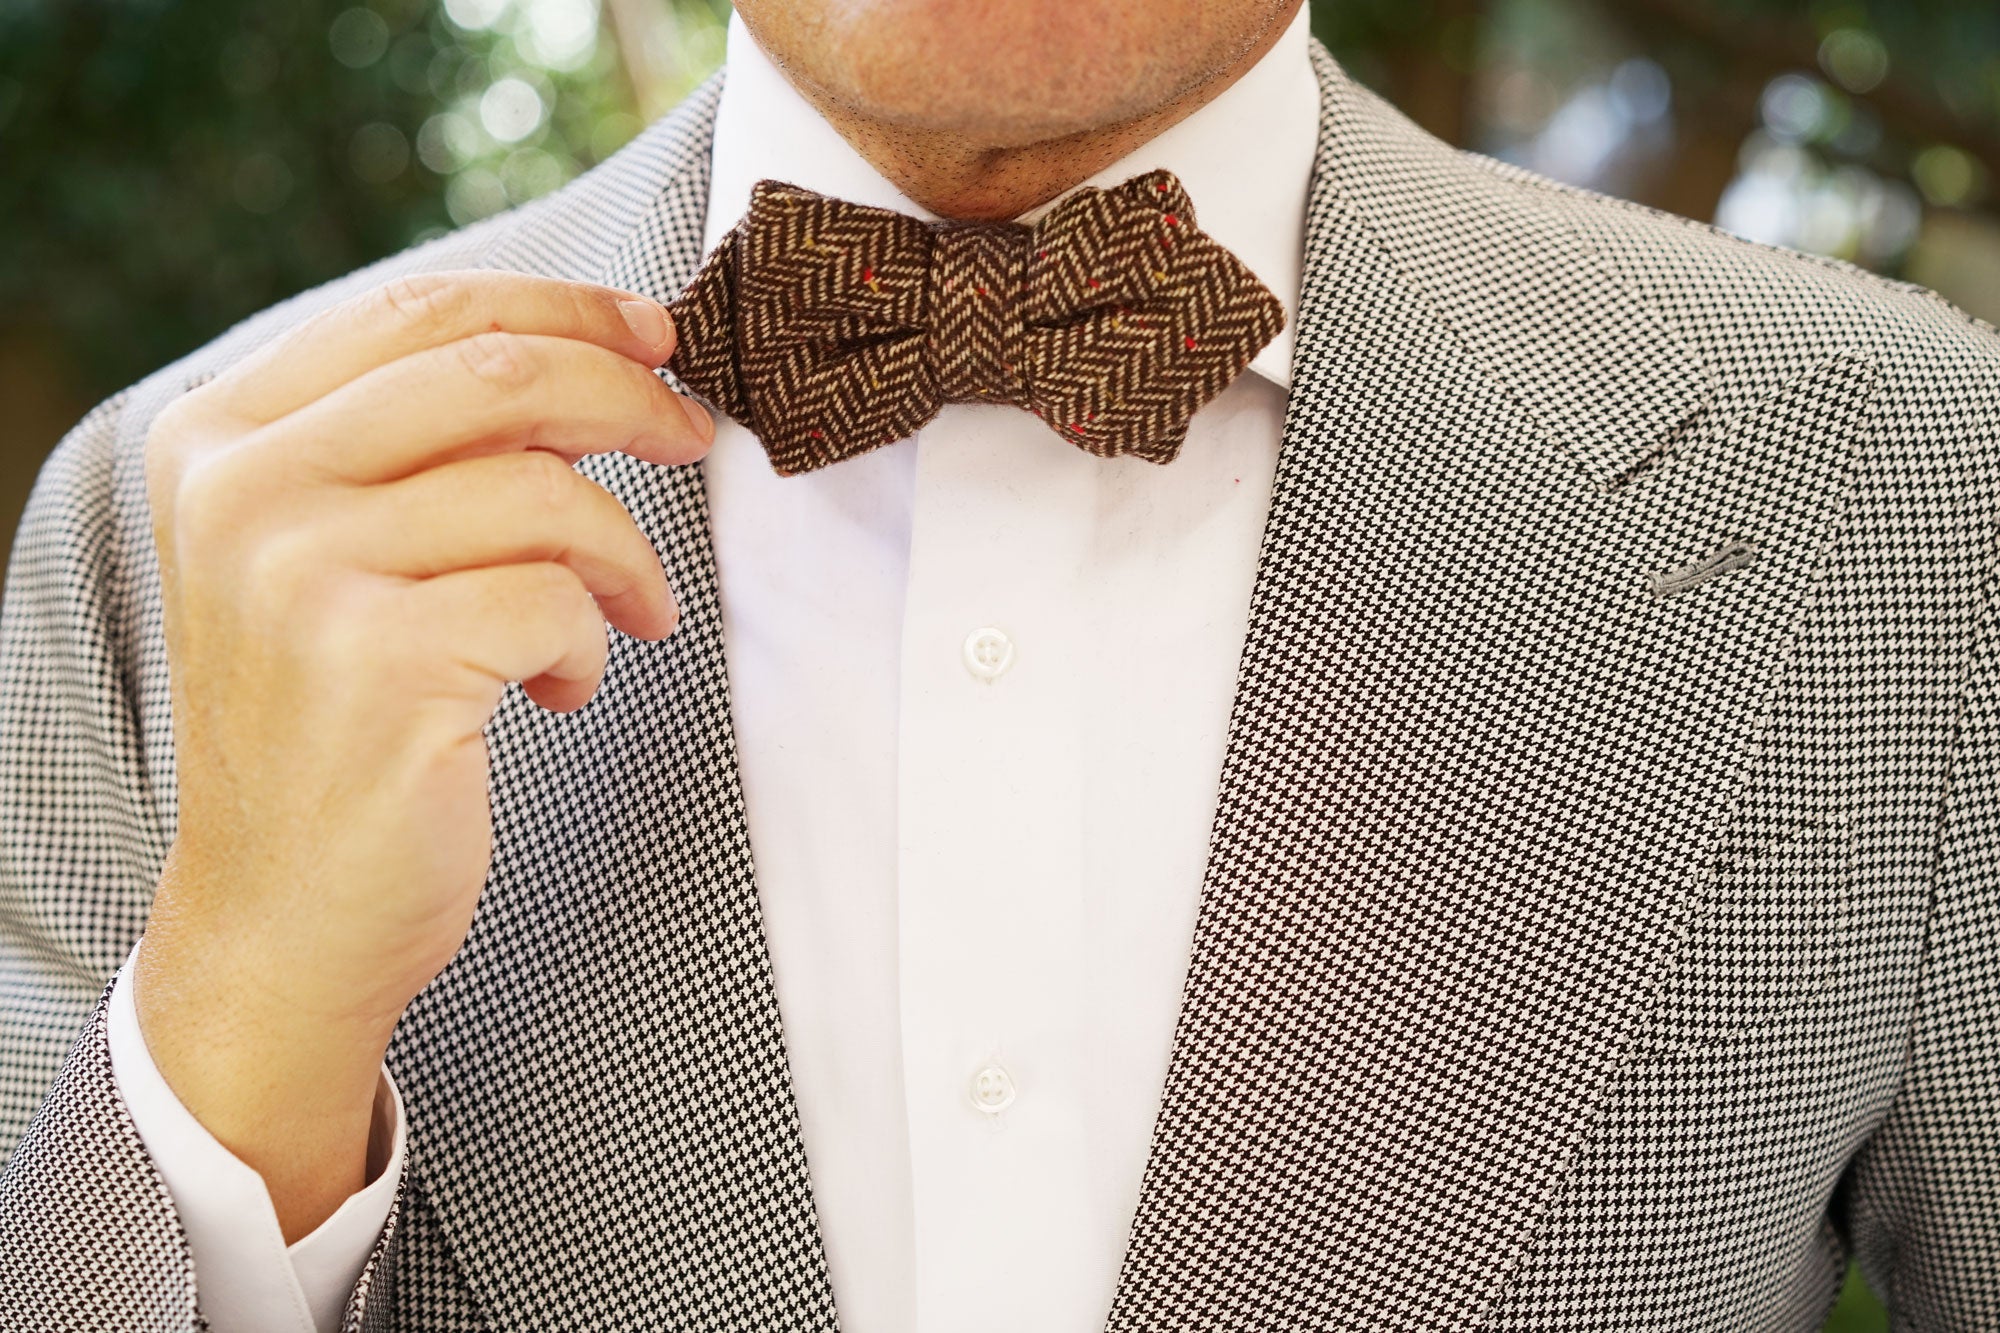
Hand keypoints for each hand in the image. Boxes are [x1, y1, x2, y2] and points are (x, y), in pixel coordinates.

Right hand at [133, 270, 713, 1239]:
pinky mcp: (379, 665)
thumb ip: (425, 450)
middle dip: (627, 395)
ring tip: (631, 611)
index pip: (419, 311)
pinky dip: (591, 641)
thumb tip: (600, 359)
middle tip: (689, 436)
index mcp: (221, 436)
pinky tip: (560, 689)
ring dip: (622, 554)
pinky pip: (555, 600)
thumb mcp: (340, 555)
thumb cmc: (340, 723)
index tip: (654, 334)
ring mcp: (300, 575)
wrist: (285, 915)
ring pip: (542, 492)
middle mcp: (243, 490)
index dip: (560, 307)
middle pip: (495, 372)